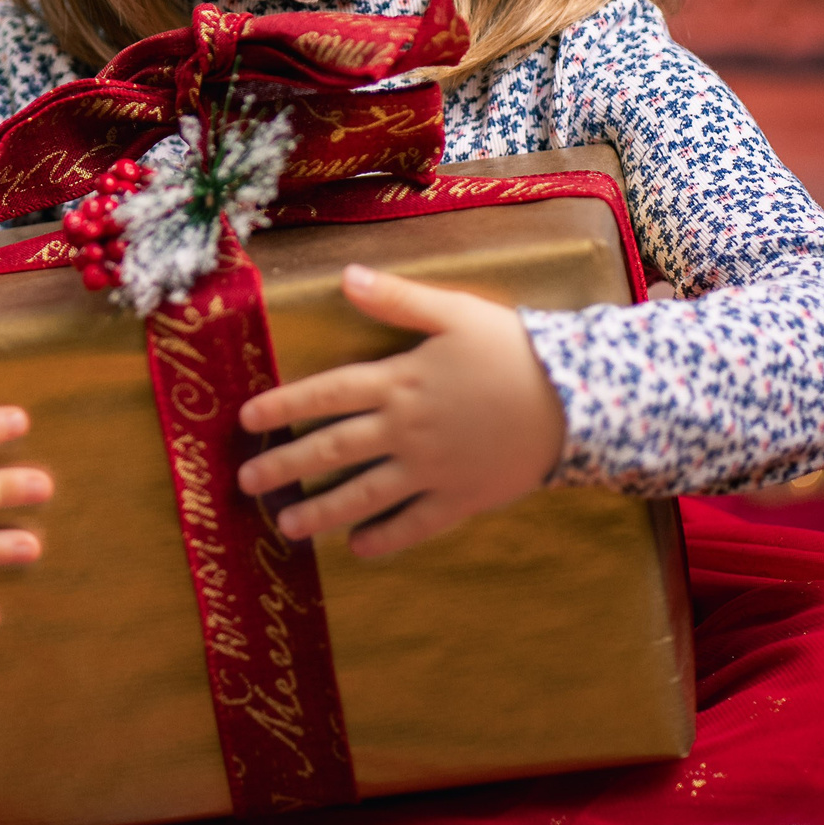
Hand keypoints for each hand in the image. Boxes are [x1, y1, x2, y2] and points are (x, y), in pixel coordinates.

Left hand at [235, 264, 562, 557]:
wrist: (576, 400)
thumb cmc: (515, 349)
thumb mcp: (455, 312)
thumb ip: (397, 299)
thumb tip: (345, 275)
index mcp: (399, 382)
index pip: (326, 394)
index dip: (283, 407)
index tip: (247, 421)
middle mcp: (405, 430)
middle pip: (333, 450)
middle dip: (286, 467)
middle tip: (248, 484)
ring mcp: (431, 470)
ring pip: (364, 495)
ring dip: (321, 512)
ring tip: (287, 527)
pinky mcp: (461, 498)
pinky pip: (415, 525)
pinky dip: (385, 539)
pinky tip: (358, 549)